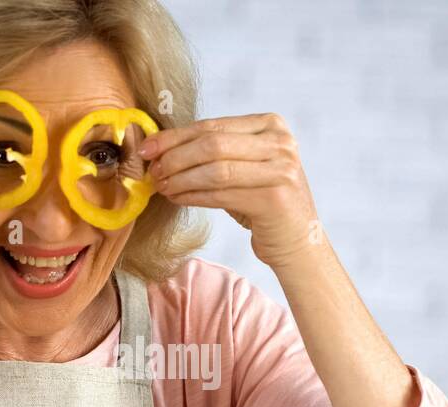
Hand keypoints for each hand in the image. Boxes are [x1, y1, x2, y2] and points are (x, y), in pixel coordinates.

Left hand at [141, 113, 320, 270]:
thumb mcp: (245, 167)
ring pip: (215, 170)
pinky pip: (221, 195)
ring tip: (162, 187)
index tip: (148, 147)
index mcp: (272, 125)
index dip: (175, 136)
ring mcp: (281, 170)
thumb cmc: (263, 202)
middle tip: (153, 171)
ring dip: (181, 179)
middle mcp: (280, 143)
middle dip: (175, 157)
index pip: (213, 126)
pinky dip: (193, 196)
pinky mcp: (273, 199)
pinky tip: (177, 198)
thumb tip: (162, 148)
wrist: (299, 240)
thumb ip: (215, 152)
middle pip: (212, 145)